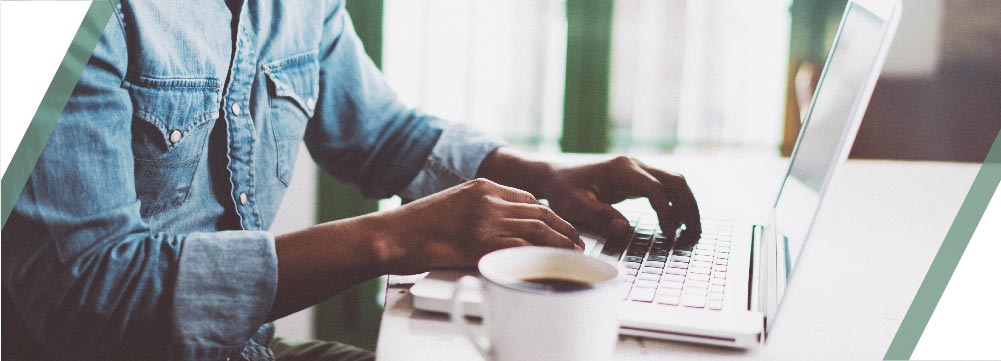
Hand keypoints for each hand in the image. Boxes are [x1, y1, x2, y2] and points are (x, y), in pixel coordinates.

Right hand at [379, 178, 582, 273]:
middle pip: (540, 212)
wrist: (393, 235)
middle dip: (564, 228)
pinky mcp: (481, 243)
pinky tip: (551, 263)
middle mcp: (488, 199)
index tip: (560, 227)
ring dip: (561, 243)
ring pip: (538, 229)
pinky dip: (541, 256)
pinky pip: (521, 248)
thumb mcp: (452, 204)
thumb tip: (500, 227)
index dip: (549, 215)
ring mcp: (486, 220)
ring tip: (574, 254)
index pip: (527, 199)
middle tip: (578, 242)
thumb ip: (478, 210)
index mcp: (482, 186)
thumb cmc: (417, 226)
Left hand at [478, 149, 700, 242]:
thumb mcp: (575, 205)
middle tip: (695, 234)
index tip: (669, 235)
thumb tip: (625, 230)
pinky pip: (665, 189)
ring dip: (687, 205)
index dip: (666, 213)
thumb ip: (600, 215)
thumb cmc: (562, 190)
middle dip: (689, 207)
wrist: (554, 176)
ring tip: (692, 232)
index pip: (655, 189)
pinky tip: (675, 225)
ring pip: (675, 183)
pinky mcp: (637, 179)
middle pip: (675, 181)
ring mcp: (638, 170)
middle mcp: (634, 165)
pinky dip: (675, 204)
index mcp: (622, 170)